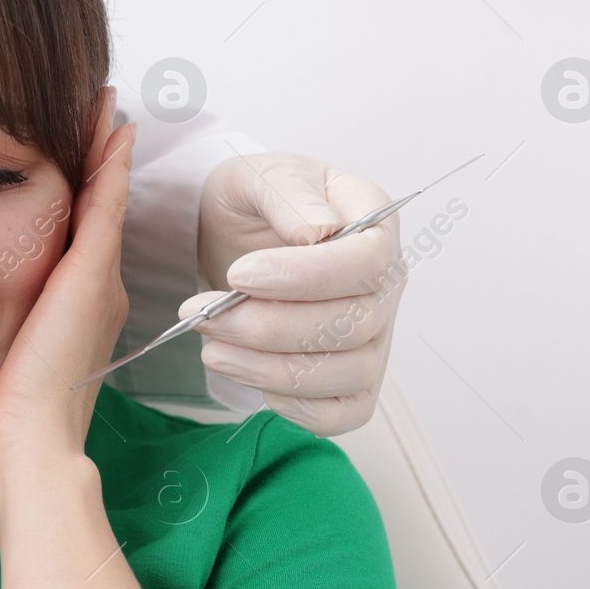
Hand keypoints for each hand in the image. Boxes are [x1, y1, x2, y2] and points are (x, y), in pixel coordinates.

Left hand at [0, 88, 133, 496]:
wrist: (30, 447)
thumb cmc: (8, 424)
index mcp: (76, 313)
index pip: (80, 237)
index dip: (81, 195)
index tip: (76, 154)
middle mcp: (96, 292)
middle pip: (98, 210)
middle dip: (97, 162)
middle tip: (100, 112)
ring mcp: (98, 282)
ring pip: (105, 199)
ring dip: (105, 151)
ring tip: (106, 107)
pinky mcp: (89, 276)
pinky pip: (105, 202)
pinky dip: (109, 162)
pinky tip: (111, 126)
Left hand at [193, 152, 403, 436]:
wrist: (234, 236)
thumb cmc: (255, 202)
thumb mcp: (258, 176)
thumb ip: (287, 193)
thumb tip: (317, 232)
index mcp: (374, 222)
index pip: (368, 261)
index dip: (307, 276)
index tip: (241, 274)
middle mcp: (384, 283)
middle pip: (356, 323)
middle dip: (270, 327)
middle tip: (204, 315)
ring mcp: (373, 335)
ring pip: (348, 373)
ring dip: (271, 369)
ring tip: (212, 347)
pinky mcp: (349, 376)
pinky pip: (342, 412)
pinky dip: (298, 408)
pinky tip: (251, 378)